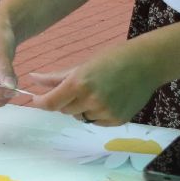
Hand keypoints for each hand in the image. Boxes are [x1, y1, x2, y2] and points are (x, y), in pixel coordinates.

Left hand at [28, 42, 162, 126]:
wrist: (146, 64)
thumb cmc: (112, 59)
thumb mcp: (82, 65)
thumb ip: (56, 77)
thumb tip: (33, 79)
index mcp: (79, 84)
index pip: (51, 103)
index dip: (41, 103)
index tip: (36, 100)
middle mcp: (91, 100)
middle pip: (65, 110)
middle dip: (64, 101)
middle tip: (75, 88)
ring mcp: (105, 112)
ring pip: (80, 117)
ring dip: (81, 108)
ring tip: (96, 92)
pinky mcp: (117, 121)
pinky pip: (96, 122)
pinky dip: (96, 114)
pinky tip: (107, 99)